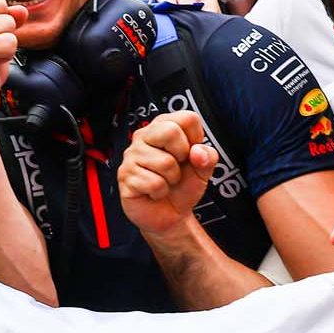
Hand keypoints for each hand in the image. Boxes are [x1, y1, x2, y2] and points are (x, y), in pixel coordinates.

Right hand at [118, 111, 217, 234]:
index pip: (187, 118)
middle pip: (170, 131)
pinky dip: (160, 192)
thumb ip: (208, 157)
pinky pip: (154, 183)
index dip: (196, 139)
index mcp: (163, 127)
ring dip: (171, 179)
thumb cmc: (182, 187)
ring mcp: (131, 155)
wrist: (169, 215)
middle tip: (176, 168)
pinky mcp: (125, 176)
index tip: (190, 154)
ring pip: (165, 162)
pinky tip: (154, 192)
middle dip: (182, 156)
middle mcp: (144, 137)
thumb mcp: (203, 170)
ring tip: (164, 181)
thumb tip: (197, 152)